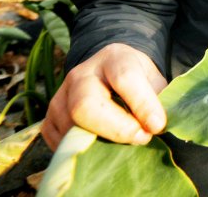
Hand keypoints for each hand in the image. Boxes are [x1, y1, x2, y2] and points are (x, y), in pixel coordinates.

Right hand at [42, 43, 167, 150]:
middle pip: (84, 106)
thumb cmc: (137, 79)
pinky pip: (59, 141)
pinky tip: (102, 143)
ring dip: (102, 142)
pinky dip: (82, 149)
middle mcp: (81, 74)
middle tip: (141, 138)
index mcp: (114, 58)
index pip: (124, 79)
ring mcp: (61, 95)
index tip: (157, 126)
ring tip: (125, 141)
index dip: (142, 104)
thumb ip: (157, 100)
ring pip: (71, 128)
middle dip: (115, 129)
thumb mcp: (154, 80)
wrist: (110, 72)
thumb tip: (155, 128)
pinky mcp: (50, 117)